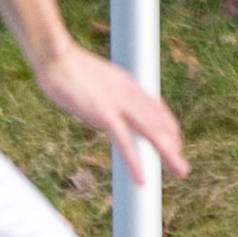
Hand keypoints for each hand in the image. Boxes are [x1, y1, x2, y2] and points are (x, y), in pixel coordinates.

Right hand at [34, 45, 190, 185]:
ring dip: (167, 154)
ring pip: (151, 132)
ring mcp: (119, 104)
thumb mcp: (92, 78)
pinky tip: (141, 179)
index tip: (174, 142)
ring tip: (180, 172)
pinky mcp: (104, 114)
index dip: (167, 126)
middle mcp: (129, 94)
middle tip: (182, 167)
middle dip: (172, 144)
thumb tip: (98, 101)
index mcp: (126, 84)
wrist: (55, 57)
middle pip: (158, 122)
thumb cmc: (64, 67)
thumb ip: (101, 90)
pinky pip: (124, 143)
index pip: (155, 107)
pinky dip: (134, 162)